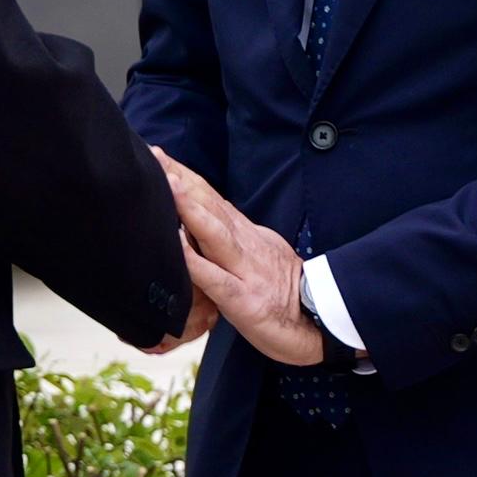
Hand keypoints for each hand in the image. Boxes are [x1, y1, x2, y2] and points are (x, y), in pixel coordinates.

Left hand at [151, 150, 323, 366]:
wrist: (320, 321)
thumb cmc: (284, 293)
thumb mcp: (260, 255)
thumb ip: (232, 239)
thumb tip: (201, 224)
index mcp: (247, 235)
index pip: (213, 199)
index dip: (188, 177)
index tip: (162, 156)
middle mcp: (246, 245)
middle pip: (211, 206)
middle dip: (182, 179)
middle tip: (156, 155)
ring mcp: (245, 270)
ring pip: (214, 233)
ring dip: (191, 207)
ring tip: (169, 184)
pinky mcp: (244, 299)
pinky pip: (216, 278)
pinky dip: (196, 261)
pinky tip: (179, 245)